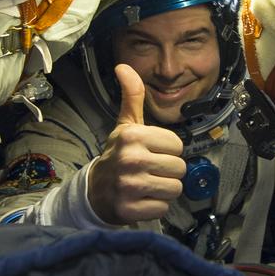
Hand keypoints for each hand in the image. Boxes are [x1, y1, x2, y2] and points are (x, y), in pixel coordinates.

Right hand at [88, 64, 186, 223]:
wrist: (95, 191)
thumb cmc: (117, 155)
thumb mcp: (125, 125)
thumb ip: (132, 96)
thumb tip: (124, 66)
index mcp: (133, 136)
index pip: (178, 145)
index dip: (167, 151)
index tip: (150, 153)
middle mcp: (131, 159)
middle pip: (179, 168)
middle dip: (168, 171)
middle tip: (149, 170)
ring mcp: (129, 186)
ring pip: (175, 188)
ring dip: (164, 189)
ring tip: (147, 184)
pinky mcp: (130, 209)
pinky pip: (163, 207)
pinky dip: (155, 206)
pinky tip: (141, 198)